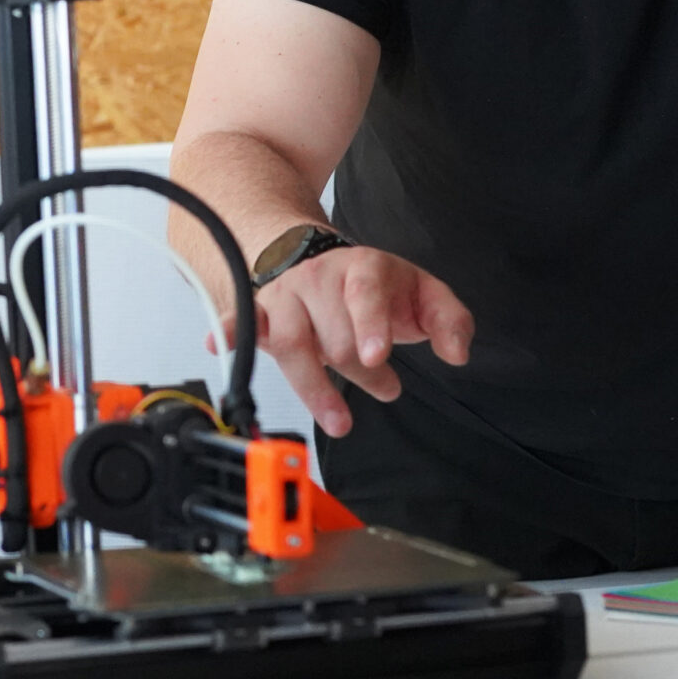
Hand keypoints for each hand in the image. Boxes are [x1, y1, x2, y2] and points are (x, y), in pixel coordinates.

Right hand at [240, 244, 472, 437]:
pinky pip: (239, 320)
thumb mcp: (422, 292)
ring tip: (337, 419)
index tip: (376, 357)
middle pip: (333, 335)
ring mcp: (285, 294)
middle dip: (361, 372)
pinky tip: (221, 345)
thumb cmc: (375, 286)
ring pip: (290, 342)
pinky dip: (230, 332)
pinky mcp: (260, 311)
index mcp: (362, 268)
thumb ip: (449, 320)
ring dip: (312, 386)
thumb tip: (456, 352)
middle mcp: (318, 277)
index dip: (370, 324)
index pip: (364, 292)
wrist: (320, 259)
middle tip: (386, 386)